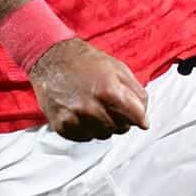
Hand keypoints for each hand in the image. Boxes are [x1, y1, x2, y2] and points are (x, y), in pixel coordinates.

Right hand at [29, 38, 148, 140]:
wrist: (51, 58)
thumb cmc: (84, 61)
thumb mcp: (118, 68)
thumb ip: (136, 92)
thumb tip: (144, 115)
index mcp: (109, 91)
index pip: (136, 118)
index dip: (141, 118)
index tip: (140, 119)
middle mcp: (92, 107)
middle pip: (121, 129)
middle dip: (122, 120)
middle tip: (112, 106)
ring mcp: (75, 118)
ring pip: (103, 135)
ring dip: (104, 125)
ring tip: (96, 108)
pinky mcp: (61, 125)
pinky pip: (84, 138)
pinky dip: (87, 129)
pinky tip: (83, 114)